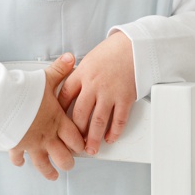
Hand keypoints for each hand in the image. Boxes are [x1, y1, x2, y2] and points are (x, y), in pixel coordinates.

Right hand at [10, 53, 85, 179]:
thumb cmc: (23, 92)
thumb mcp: (45, 78)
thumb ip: (60, 70)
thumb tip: (71, 58)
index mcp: (57, 121)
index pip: (76, 138)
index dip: (81, 144)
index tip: (85, 147)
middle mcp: (46, 136)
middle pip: (63, 156)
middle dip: (69, 161)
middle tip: (71, 163)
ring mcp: (31, 143)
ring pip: (43, 163)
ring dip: (49, 170)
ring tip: (54, 175)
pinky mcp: (15, 145)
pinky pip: (18, 157)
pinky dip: (19, 161)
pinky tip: (21, 164)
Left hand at [57, 31, 137, 155]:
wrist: (137, 45)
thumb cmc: (114, 50)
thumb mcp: (90, 59)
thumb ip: (80, 75)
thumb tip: (72, 90)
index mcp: (81, 74)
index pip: (64, 98)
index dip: (59, 114)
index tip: (57, 124)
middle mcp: (93, 85)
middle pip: (80, 115)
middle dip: (75, 133)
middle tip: (74, 144)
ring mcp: (110, 92)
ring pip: (98, 121)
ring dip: (93, 139)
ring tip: (90, 149)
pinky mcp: (126, 97)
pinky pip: (119, 119)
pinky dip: (114, 131)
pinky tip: (111, 138)